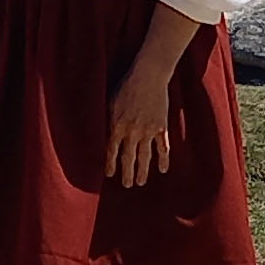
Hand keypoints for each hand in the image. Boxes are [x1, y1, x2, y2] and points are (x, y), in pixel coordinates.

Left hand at [105, 60, 172, 188]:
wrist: (148, 77)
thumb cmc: (125, 86)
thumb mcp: (109, 102)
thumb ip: (107, 120)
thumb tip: (101, 135)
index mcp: (117, 125)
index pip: (112, 150)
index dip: (110, 164)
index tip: (109, 176)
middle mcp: (132, 131)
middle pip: (129, 157)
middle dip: (127, 173)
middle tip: (127, 186)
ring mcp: (148, 130)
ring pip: (145, 156)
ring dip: (143, 171)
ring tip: (141, 183)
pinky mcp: (161, 127)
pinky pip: (163, 147)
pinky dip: (163, 159)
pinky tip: (162, 170)